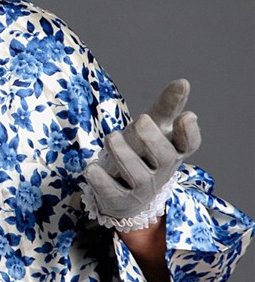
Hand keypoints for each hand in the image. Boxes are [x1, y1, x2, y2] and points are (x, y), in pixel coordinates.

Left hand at [85, 79, 200, 225]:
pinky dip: (101, 181)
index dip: (190, 132)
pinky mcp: (118, 199)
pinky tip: (91, 168)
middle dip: (153, 139)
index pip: (189, 145)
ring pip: (137, 175)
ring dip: (123, 154)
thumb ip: (167, 106)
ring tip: (111, 137)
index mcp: (173, 151)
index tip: (186, 116)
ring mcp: (140, 188)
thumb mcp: (154, 128)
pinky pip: (111, 192)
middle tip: (141, 120)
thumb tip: (183, 82)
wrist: (124, 192)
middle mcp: (160, 171)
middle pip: (165, 158)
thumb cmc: (143, 151)